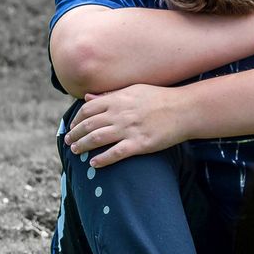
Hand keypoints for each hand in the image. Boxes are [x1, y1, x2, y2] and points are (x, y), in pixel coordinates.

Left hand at [64, 84, 186, 167]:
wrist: (184, 109)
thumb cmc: (160, 98)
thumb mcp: (133, 90)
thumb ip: (110, 95)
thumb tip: (88, 97)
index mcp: (118, 99)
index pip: (88, 109)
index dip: (76, 119)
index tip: (72, 127)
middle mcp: (120, 113)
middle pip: (89, 125)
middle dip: (75, 134)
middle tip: (68, 142)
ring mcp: (129, 129)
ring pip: (97, 138)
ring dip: (83, 146)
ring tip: (76, 152)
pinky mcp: (140, 144)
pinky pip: (116, 153)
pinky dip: (102, 159)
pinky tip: (94, 164)